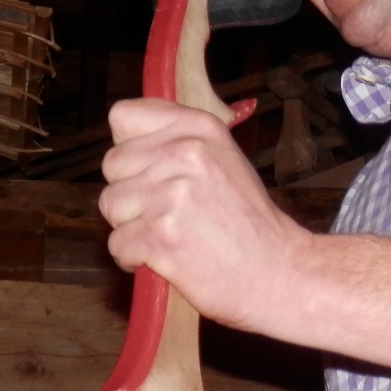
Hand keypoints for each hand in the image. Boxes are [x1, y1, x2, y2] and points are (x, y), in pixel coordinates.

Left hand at [98, 97, 310, 333]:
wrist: (279, 272)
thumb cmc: (248, 223)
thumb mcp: (222, 158)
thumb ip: (176, 141)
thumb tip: (126, 140)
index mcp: (199, 128)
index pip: (123, 117)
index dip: (130, 149)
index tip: (148, 171)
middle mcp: (184, 152)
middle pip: (112, 165)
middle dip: (130, 192)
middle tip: (166, 213)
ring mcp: (173, 194)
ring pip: (111, 205)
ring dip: (131, 227)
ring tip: (169, 236)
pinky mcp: (162, 235)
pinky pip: (117, 243)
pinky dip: (133, 258)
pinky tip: (165, 258)